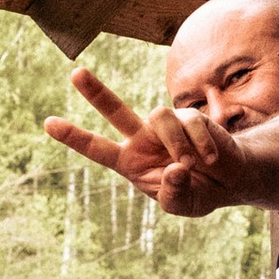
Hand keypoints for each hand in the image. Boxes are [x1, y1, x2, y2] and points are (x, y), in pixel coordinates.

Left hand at [44, 69, 246, 219]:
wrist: (229, 181)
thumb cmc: (198, 192)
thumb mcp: (182, 205)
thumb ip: (173, 194)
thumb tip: (174, 168)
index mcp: (130, 161)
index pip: (98, 148)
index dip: (74, 136)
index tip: (48, 123)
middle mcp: (142, 139)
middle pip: (115, 110)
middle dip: (96, 92)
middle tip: (75, 73)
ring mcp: (165, 126)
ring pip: (159, 116)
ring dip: (175, 143)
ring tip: (189, 165)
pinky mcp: (190, 117)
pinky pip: (189, 122)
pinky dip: (199, 144)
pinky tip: (209, 158)